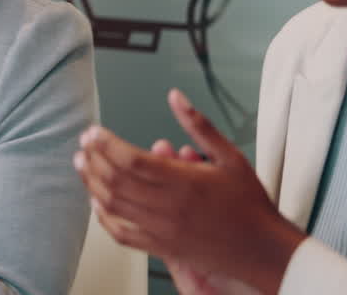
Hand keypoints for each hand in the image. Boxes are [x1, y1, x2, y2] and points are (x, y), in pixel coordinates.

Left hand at [73, 89, 302, 293]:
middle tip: (83, 145)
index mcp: (183, 181)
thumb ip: (198, 125)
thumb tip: (175, 96)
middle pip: (115, 180)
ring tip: (83, 165)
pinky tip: (97, 203)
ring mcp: (162, 230)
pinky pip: (122, 234)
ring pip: (113, 205)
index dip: (105, 143)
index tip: (93, 131)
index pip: (130, 158)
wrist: (263, 250)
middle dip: (93, 159)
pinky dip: (104, 218)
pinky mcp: (161, 248)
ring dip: (91, 183)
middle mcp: (168, 207)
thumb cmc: (249, 202)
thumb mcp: (230, 155)